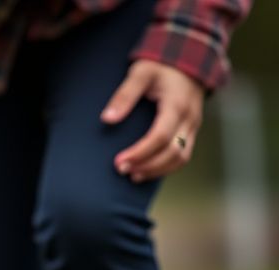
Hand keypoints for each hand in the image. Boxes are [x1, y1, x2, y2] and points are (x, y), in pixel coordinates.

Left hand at [102, 59, 204, 182]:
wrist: (187, 60)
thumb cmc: (160, 67)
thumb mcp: (140, 73)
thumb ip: (124, 95)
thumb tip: (107, 119)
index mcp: (177, 105)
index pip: (160, 137)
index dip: (139, 153)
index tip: (118, 161)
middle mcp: (189, 118)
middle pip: (173, 152)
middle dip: (147, 165)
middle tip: (121, 170)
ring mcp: (194, 126)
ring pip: (182, 157)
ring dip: (158, 170)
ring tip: (133, 175)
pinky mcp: (192, 130)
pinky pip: (184, 154)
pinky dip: (166, 166)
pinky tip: (147, 170)